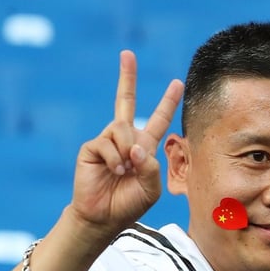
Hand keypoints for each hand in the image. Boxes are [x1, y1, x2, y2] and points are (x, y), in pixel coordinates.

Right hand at [71, 50, 183, 235]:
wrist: (104, 217)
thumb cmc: (130, 203)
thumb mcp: (152, 187)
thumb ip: (151, 166)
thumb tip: (135, 148)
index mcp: (144, 146)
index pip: (158, 119)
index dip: (167, 101)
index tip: (178, 82)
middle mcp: (125, 139)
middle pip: (125, 102)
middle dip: (127, 77)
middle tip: (128, 54)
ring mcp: (107, 141)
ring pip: (122, 129)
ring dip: (127, 152)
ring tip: (123, 171)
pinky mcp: (92, 147)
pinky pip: (108, 143)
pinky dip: (115, 160)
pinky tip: (114, 171)